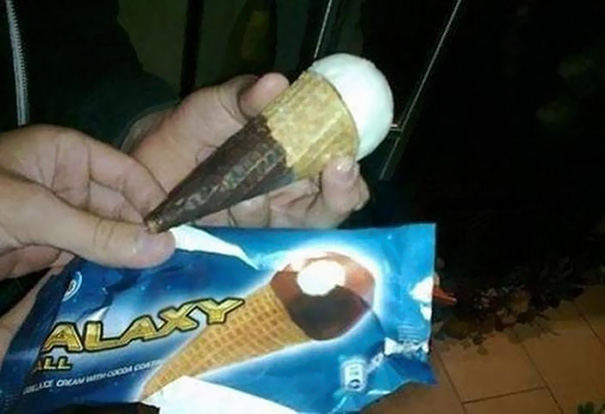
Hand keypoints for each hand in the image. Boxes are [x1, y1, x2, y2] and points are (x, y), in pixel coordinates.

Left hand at [0, 125, 174, 278]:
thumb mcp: (35, 213)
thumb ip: (97, 233)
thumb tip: (163, 248)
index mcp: (69, 155)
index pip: (127, 174)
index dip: (154, 200)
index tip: (178, 230)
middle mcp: (71, 185)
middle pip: (123, 208)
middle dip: (146, 235)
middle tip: (176, 262)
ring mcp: (61, 219)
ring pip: (109, 237)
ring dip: (130, 257)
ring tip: (163, 277)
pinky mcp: (50, 251)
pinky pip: (90, 260)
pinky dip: (108, 273)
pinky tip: (133, 287)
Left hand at [129, 74, 369, 227]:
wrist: (150, 162)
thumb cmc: (195, 129)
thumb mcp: (219, 106)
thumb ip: (245, 97)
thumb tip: (277, 82)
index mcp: (296, 160)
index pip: (338, 171)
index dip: (349, 172)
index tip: (345, 159)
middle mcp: (291, 195)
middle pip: (330, 207)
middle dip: (339, 195)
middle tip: (336, 172)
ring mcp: (268, 223)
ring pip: (299, 230)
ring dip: (285, 212)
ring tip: (253, 195)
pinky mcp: (242, 243)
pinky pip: (259, 246)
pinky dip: (255, 231)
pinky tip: (239, 210)